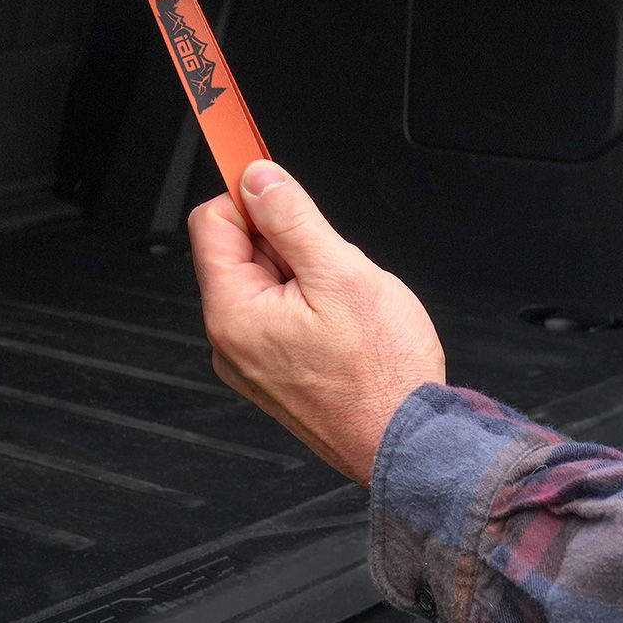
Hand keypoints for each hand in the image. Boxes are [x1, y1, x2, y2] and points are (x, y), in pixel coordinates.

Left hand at [188, 160, 445, 488]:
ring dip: (303, 272)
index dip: (247, 195)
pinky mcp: (275, 372)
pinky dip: (309, 302)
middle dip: (285, 239)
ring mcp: (252, 360)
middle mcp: (232, 339)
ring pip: (265, 280)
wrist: (410, 444)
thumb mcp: (340, 274)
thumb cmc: (383, 376)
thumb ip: (292, 219)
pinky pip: (280, 313)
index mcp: (235, 312)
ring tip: (343, 298)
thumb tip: (259, 179)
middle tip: (330, 260)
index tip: (272, 178)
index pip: (212, 222)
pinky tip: (343, 320)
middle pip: (240, 250)